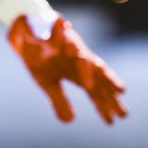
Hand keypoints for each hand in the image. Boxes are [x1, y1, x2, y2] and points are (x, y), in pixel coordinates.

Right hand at [7, 16, 127, 124]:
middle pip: (97, 71)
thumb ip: (60, 100)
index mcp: (77, 71)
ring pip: (79, 53)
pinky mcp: (51, 26)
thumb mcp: (47, 82)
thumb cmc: (41, 57)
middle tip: (121, 94)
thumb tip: (70, 121)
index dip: (107, 102)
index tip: (120, 117)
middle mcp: (78, 56)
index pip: (97, 89)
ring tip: (88, 86)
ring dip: (83, 67)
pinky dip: (59, 35)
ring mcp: (67, 41)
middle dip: (108, 83)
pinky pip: (57, 31)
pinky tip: (64, 39)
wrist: (26, 31)